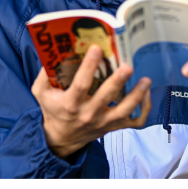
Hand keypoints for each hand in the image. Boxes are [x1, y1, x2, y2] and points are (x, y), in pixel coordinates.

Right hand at [32, 44, 151, 157]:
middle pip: (106, 97)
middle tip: (127, 66)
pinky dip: (144, 109)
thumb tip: (52, 52)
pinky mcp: (114, 127)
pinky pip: (135, 122)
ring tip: (146, 80)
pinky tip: (146, 94)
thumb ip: (44, 74)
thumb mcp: (41, 92)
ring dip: (137, 95)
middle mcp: (88, 114)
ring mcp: (103, 122)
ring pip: (125, 111)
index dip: (89, 66)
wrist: (61, 139)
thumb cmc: (53, 110)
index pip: (80, 84)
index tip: (97, 49)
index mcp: (70, 103)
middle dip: (118, 81)